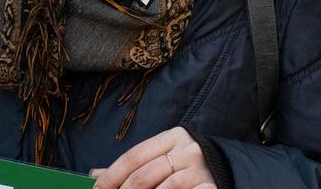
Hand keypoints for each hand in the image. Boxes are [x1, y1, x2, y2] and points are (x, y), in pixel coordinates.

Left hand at [89, 126, 214, 188]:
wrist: (226, 171)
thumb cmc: (185, 166)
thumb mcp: (162, 158)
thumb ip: (133, 166)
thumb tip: (94, 174)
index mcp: (172, 137)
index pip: (134, 156)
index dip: (112, 176)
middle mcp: (188, 149)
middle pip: (145, 175)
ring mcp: (200, 169)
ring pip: (164, 188)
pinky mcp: (210, 186)